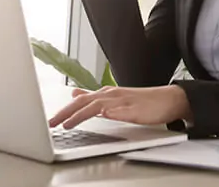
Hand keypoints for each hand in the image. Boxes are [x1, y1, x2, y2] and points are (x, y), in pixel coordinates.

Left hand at [48, 85, 191, 129]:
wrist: (168, 99)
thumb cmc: (144, 102)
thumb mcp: (115, 98)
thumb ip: (95, 97)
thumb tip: (76, 94)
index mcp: (106, 94)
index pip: (80, 100)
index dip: (64, 109)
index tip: (50, 119)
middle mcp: (111, 95)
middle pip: (83, 102)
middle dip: (65, 112)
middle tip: (51, 123)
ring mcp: (121, 101)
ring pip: (96, 105)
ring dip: (79, 114)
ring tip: (67, 124)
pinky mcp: (133, 108)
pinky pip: (118, 111)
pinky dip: (106, 113)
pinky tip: (99, 116)